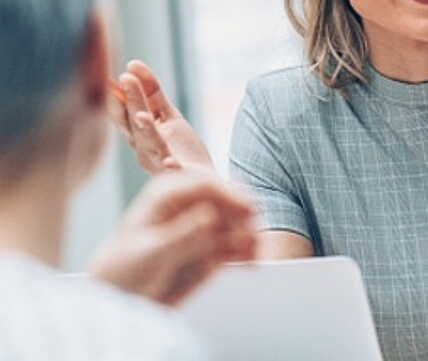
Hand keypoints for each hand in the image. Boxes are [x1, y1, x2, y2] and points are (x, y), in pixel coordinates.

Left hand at [88, 169, 257, 305]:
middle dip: (243, 217)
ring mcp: (201, 228)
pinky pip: (235, 246)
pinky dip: (245, 252)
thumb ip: (181, 235)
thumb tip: (209, 215)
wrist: (118, 300)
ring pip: (236, 225)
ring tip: (253, 255)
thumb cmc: (120, 271)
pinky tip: (251, 262)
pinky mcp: (210, 249)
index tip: (249, 208)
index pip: (206, 184)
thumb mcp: (149, 253)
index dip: (230, 194)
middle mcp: (188, 207)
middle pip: (227, 201)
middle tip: (251, 236)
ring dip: (248, 237)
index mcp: (166, 195)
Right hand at [108, 60, 213, 173]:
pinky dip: (170, 166)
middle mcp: (142, 147)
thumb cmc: (183, 150)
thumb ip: (152, 92)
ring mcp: (158, 161)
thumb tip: (133, 63)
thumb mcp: (168, 116)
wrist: (205, 186)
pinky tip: (172, 161)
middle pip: (133, 120)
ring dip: (144, 128)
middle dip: (130, 99)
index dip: (115, 92)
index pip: (123, 109)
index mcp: (138, 133)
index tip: (107, 72)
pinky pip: (173, 171)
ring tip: (142, 115)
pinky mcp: (178, 175)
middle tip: (125, 77)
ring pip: (149, 143)